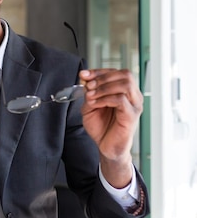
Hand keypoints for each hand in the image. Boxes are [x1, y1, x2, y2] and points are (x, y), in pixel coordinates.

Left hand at [79, 69, 142, 187]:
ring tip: (90, 95)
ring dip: (104, 87)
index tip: (83, 74)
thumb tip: (85, 79)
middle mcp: (133, 96)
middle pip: (125, 74)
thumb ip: (89, 93)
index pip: (116, 72)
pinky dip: (105, 99)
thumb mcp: (90, 106)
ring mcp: (134, 105)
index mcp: (125, 91)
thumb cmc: (101, 126)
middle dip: (103, 77)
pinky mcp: (131, 115)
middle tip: (88, 85)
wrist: (105, 146)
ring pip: (125, 84)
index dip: (99, 71)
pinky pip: (121, 100)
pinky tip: (95, 103)